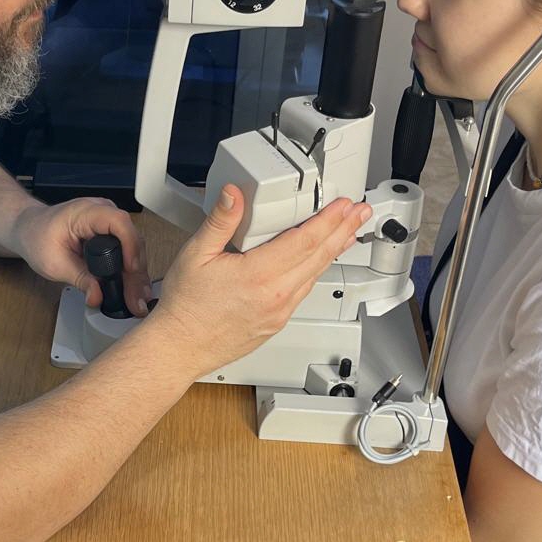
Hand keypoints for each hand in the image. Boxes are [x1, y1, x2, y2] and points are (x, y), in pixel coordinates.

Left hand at [12, 198, 151, 315]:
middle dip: (136, 270)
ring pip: (134, 245)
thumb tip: (98, 296)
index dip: (130, 245)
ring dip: (137, 273)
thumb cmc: (37, 237)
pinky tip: (134, 287)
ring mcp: (109, 221)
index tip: (131, 269)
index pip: (118, 222)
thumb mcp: (54, 264)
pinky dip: (131, 269)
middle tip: (137, 298)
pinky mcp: (111, 232)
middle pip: (131, 237)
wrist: (30, 229)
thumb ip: (80, 280)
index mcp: (86, 212)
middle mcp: (102, 212)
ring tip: (138, 298)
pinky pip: (128, 248)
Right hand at [145, 184, 370, 377]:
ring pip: (315, 275)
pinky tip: (319, 262)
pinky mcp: (277, 322)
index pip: (305, 241)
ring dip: (334, 250)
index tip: (343, 205)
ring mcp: (279, 312)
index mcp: (258, 274)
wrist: (180, 346)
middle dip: (344, 231)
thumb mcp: (195, 254)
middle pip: (320, 257)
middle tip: (360, 213)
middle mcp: (275, 295)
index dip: (329, 220)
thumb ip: (220, 221)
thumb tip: (235, 194)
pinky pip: (304, 291)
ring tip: (347, 232)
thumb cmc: (185, 307)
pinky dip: (317, 271)